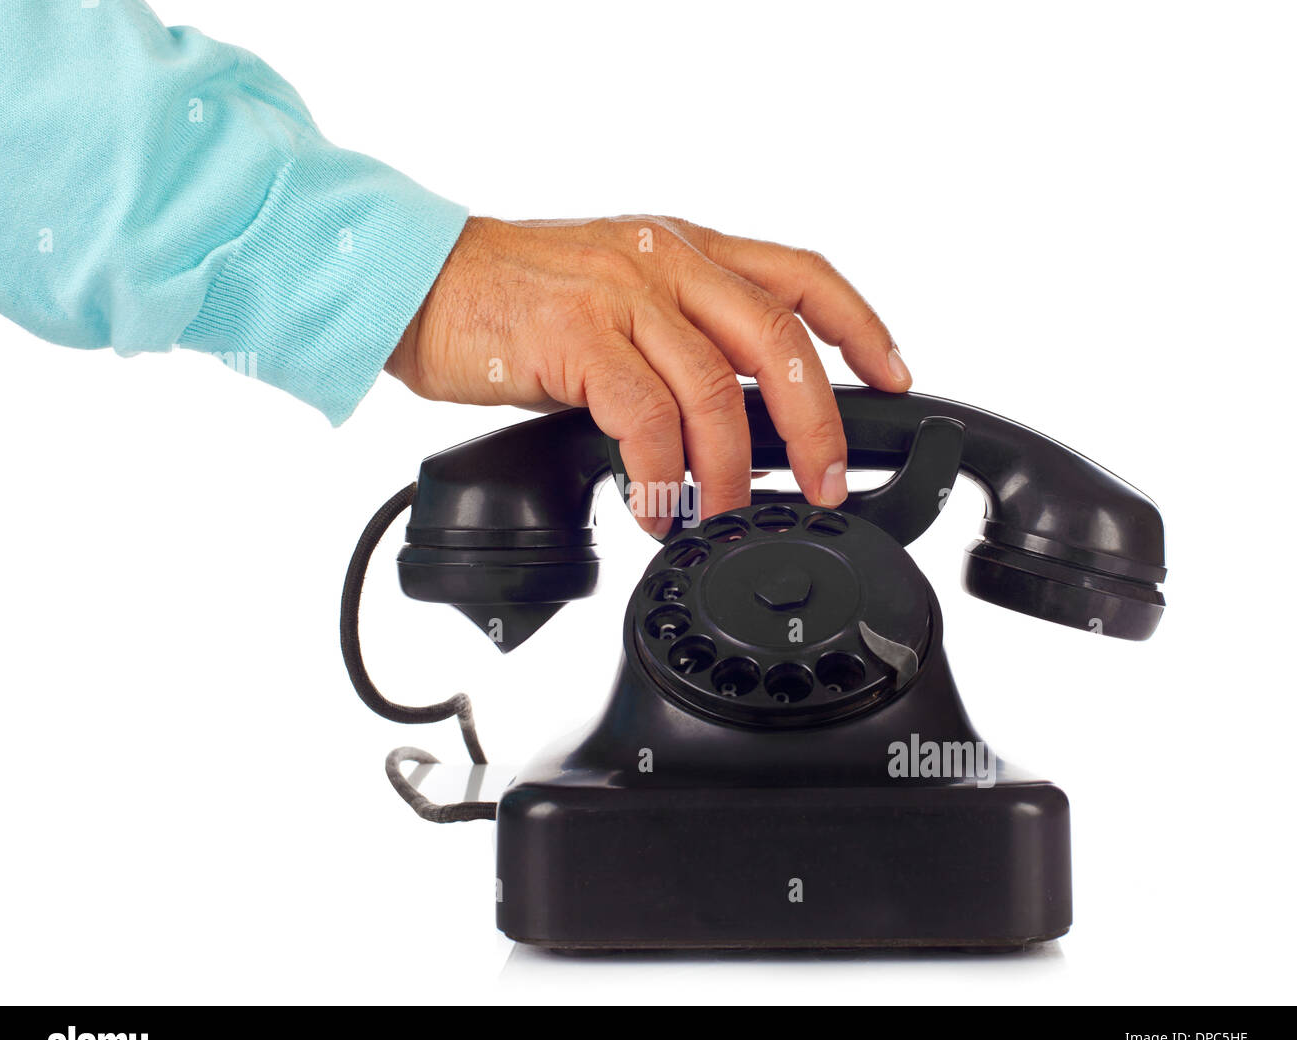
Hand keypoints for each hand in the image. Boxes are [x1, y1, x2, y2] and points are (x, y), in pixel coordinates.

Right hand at [386, 215, 910, 534]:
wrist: (420, 280)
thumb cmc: (513, 296)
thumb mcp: (616, 296)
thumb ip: (677, 338)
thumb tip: (730, 419)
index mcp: (684, 247)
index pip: (800, 274)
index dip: (859, 326)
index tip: (894, 377)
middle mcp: (665, 260)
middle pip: (777, 340)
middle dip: (815, 424)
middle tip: (823, 485)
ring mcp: (621, 295)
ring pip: (714, 391)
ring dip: (728, 473)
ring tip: (721, 518)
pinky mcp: (576, 336)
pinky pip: (643, 420)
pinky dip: (658, 478)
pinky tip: (652, 510)